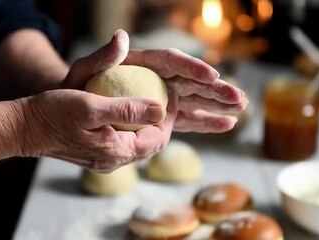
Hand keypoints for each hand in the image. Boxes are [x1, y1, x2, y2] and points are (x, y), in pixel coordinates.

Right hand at [21, 89, 176, 172]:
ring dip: (150, 125)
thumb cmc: (54, 112)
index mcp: (116, 152)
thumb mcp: (91, 106)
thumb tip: (160, 110)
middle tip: (167, 97)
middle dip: (164, 122)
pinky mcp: (96, 155)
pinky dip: (134, 128)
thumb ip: (126, 109)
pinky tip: (131, 112)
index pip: (158, 139)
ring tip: (154, 102)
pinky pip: (125, 143)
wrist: (26, 128)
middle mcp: (113, 161)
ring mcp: (104, 160)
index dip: (170, 117)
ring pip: (139, 144)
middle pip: (151, 144)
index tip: (171, 94)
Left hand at [63, 29, 247, 132]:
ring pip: (195, 100)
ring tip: (241, 108)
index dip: (192, 68)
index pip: (172, 62)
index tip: (211, 76)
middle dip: (215, 89)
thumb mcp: (84, 69)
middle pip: (192, 80)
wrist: (77, 109)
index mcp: (143, 64)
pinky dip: (206, 122)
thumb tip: (121, 37)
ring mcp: (164, 97)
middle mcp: (158, 78)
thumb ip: (103, 57)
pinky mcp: (164, 116)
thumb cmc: (79, 86)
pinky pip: (187, 119)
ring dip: (218, 104)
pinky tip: (226, 124)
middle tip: (238, 97)